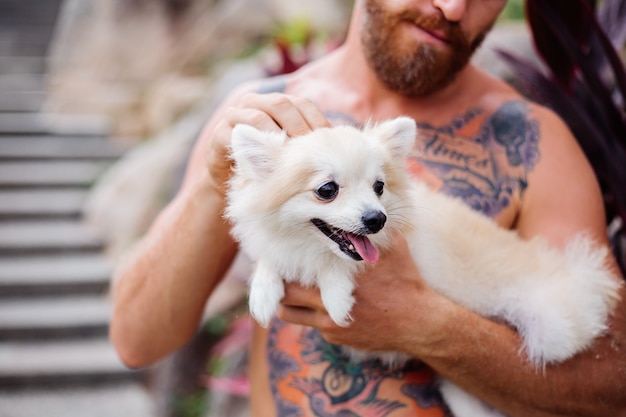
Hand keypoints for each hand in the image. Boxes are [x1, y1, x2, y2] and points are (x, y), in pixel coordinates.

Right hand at [205, 92, 330, 193]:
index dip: (317, 120)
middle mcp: (255, 103)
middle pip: (281, 104)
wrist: (230, 183)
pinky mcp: (218, 134)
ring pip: (258, 116)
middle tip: (311, 149)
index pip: (302, 103)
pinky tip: (267, 161)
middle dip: (298, 126)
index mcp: (276, 103)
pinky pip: (236, 135)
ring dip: (276, 136)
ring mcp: (234, 116)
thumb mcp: (291, 152)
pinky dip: (253, 147)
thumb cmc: (268, 165)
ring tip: (290, 154)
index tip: (331, 142)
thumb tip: (346, 138)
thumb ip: (310, 142)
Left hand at [277, 232, 446, 354]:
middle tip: (284, 269)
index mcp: (339, 276)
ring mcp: (329, 324)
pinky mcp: (334, 337)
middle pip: (286, 291)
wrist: (419, 323)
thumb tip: (368, 203)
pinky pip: (309, 325)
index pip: (299, 267)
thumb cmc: (406, 280)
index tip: (287, 251)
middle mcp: (328, 302)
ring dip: (288, 300)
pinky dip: (309, 314)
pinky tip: (319, 303)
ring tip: (292, 287)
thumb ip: (374, 229)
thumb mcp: (394, 247)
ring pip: (289, 312)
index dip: (288, 259)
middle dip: (283, 280)